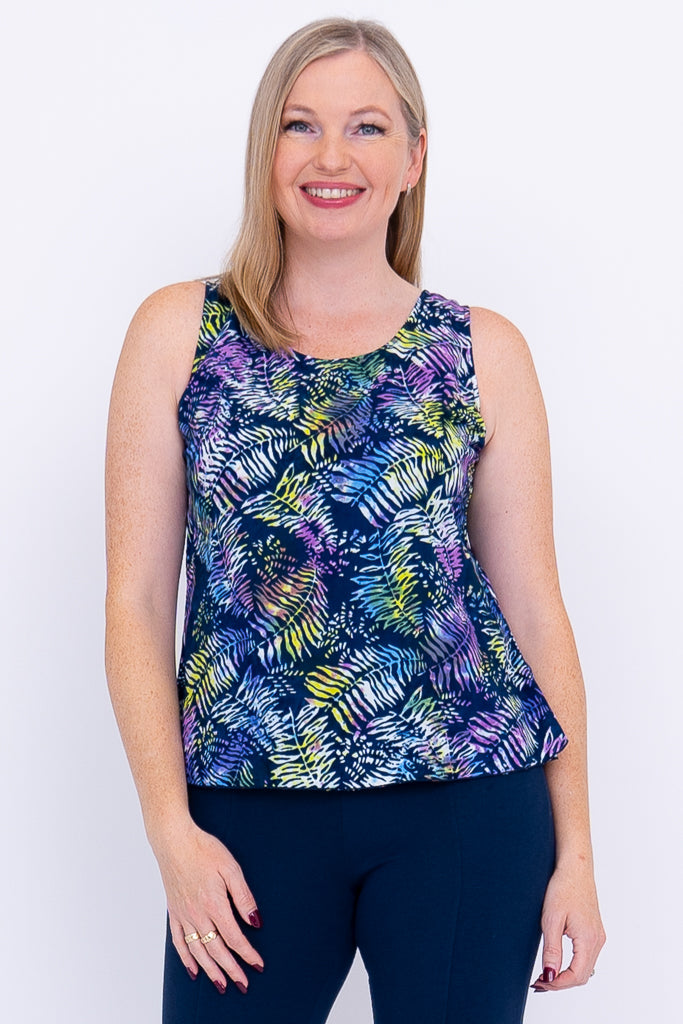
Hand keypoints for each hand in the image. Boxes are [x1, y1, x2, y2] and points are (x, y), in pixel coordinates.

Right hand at [154, 820, 264, 993]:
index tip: (258, 965)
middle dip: (231, 969)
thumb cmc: (204, 850)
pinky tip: (194, 969)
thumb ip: (244, 897)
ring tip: (221, 985)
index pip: (234, 938)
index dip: (247, 954)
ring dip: (211, 970)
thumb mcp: (232, 868)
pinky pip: (179, 941)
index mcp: (214, 904)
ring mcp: (184, 915)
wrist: (174, 840)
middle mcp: (198, 915)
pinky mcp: (174, 912)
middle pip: (217, 950)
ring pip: (198, 951)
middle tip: (243, 984)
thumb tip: (255, 921)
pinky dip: (187, 958)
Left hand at [531, 859, 605, 993]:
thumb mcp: (551, 920)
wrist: (575, 868)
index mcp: (588, 939)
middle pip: (582, 976)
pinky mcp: (594, 931)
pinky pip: (586, 957)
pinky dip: (573, 966)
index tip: (539, 984)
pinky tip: (558, 963)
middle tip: (539, 982)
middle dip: (561, 983)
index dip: (557, 984)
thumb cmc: (563, 888)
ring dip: (567, 976)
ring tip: (546, 975)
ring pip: (585, 968)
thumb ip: (552, 950)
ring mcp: (598, 936)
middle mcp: (598, 940)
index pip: (575, 975)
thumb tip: (549, 975)